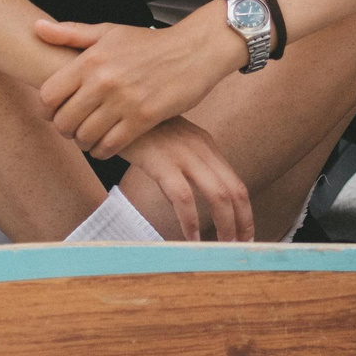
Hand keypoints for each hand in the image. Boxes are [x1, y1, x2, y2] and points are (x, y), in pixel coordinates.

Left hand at [34, 11, 237, 159]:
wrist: (193, 51)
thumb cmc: (148, 43)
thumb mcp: (108, 31)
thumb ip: (70, 33)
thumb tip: (36, 27)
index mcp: (90, 59)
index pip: (49, 95)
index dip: (46, 109)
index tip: (54, 112)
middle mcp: (103, 81)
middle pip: (64, 121)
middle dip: (64, 129)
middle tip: (71, 129)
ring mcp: (123, 101)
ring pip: (86, 136)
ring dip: (84, 142)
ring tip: (88, 139)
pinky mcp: (144, 118)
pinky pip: (112, 145)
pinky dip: (103, 151)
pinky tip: (105, 146)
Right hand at [118, 119, 254, 240]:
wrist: (110, 110)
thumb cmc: (137, 132)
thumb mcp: (169, 145)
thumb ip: (182, 168)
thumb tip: (187, 201)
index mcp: (205, 145)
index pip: (235, 183)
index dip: (244, 212)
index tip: (245, 233)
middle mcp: (200, 149)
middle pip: (235, 190)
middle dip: (242, 221)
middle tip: (242, 245)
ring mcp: (183, 155)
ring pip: (218, 194)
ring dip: (225, 224)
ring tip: (222, 246)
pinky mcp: (161, 162)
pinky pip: (183, 197)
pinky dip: (191, 221)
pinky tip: (191, 236)